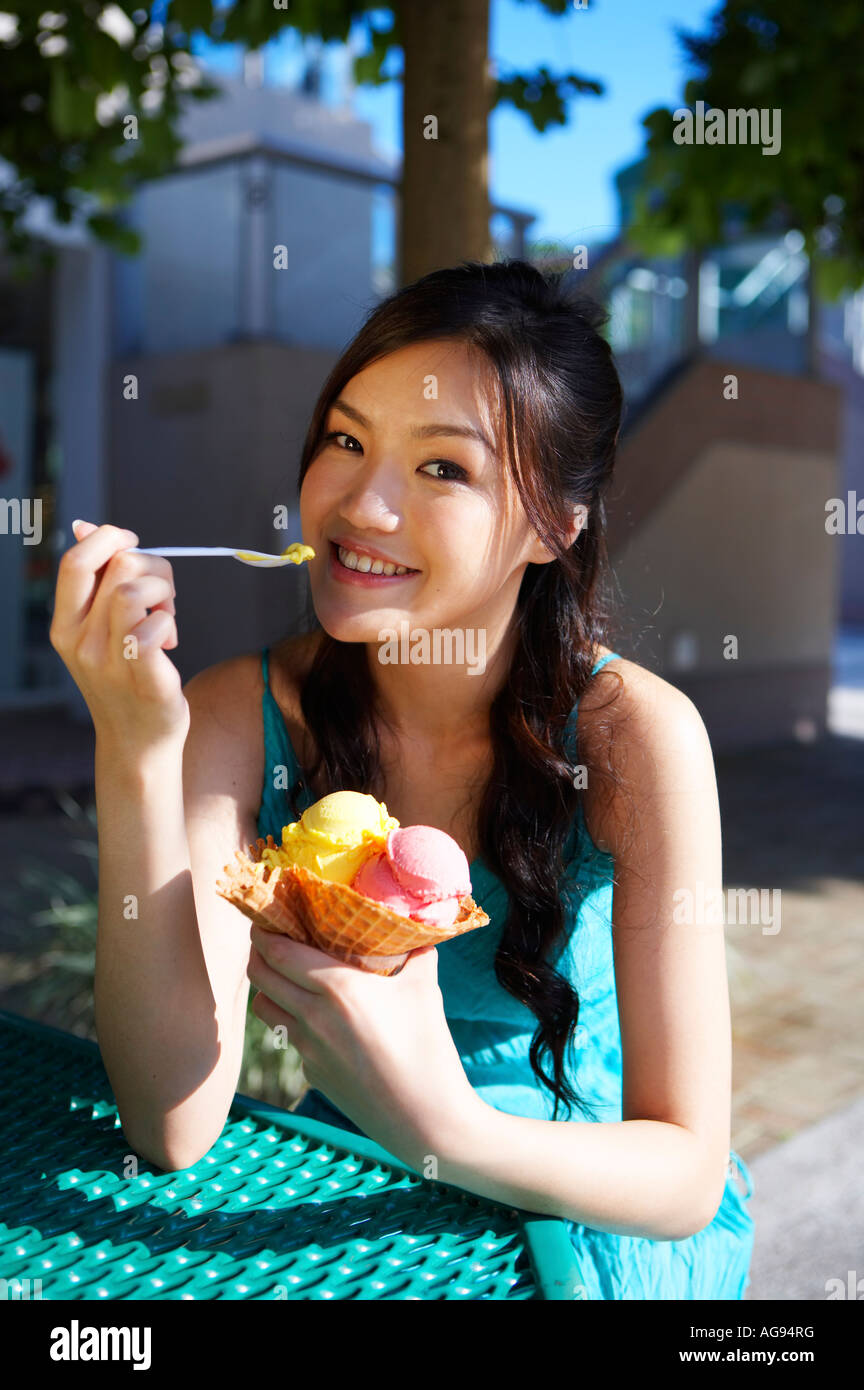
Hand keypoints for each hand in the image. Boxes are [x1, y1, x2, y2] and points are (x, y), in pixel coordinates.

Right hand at [50, 519, 188, 748]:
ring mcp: (110, 663)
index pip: (75, 561)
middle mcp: (80, 643)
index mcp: (64, 625)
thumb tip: (83, 525)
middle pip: (119, 567)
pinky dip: (169, 623)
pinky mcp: (143, 680)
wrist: (137, 742)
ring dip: (163, 592)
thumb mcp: (96, 629)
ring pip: (135, 591)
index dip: (108, 538)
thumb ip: (94, 580)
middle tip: (163, 595)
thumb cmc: (123, 678)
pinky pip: (153, 629)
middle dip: (153, 567)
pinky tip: (168, 642)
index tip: (132, 544)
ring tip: (166, 615)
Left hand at [247, 927, 480, 1168]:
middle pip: (260, 975)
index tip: (266, 913)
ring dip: (269, 987)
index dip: (264, 929)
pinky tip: (319, 1018)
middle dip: (258, 953)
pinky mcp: (312, 1073)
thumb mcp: (424, 988)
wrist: (426, 1120)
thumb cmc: (428, 1048)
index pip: (278, 951)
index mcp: (337, 988)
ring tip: (288, 975)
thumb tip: (415, 925)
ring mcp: (307, 1049)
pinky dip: (294, 1020)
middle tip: (271, 938)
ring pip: (265, 1008)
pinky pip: (290, 1037)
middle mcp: (312, 1016)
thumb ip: (416, 951)